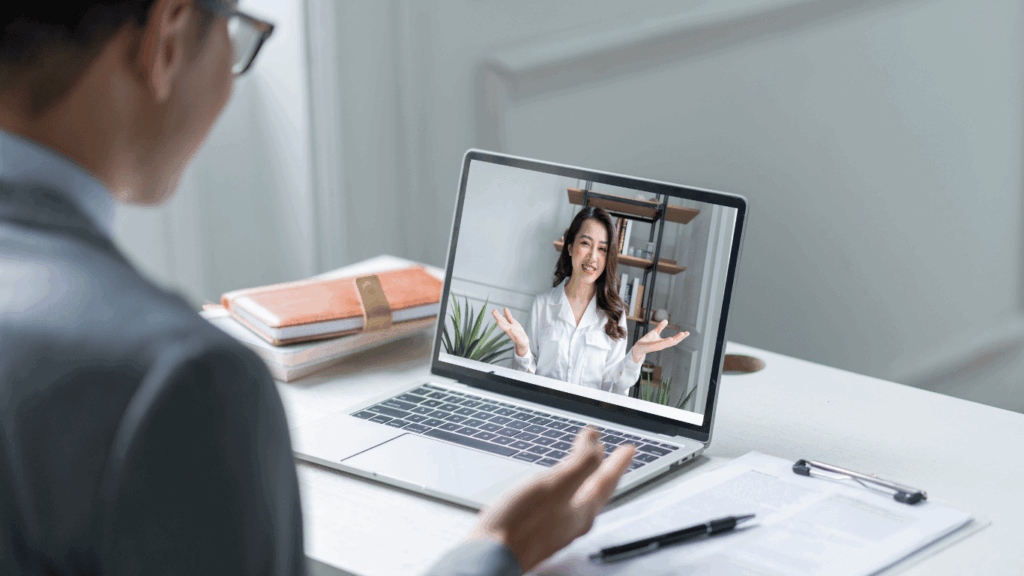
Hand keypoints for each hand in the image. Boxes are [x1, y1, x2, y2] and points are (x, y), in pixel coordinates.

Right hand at [468, 427, 634, 571]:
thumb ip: (580, 462)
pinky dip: (564, 489)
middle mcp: (571, 523)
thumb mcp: (556, 485)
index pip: (606, 482)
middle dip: (604, 472)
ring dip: (585, 479)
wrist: (489, 555)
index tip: (629, 449)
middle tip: (612, 457)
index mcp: (581, 512)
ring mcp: (553, 529)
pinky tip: (553, 489)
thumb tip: (596, 441)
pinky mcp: (535, 531)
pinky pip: (559, 505)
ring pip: (578, 499)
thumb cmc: (520, 523)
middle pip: (596, 492)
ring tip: (586, 468)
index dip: (618, 462)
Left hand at [491, 307, 529, 357]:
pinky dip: (507, 313)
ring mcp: (510, 325)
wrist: (522, 340)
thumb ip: (515, 333)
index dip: (501, 324)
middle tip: (493, 312)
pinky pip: (510, 317)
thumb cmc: (520, 340)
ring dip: (499, 315)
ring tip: (494, 310)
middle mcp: (508, 328)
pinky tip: (505, 308)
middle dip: (498, 317)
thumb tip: (511, 329)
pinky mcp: (513, 323)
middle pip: (502, 322)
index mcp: (510, 332)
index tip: (497, 321)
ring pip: (504, 319)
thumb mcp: (519, 338)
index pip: (505, 327)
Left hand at [631, 320, 688, 362]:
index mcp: (664, 342)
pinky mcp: (652, 346)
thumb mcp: (655, 332)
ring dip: (675, 339)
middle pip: (673, 342)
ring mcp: (658, 346)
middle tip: (687, 333)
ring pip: (668, 343)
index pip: (674, 340)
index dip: (681, 337)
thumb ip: (660, 327)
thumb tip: (666, 320)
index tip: (687, 333)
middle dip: (680, 338)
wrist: (638, 346)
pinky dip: (665, 342)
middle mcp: (662, 345)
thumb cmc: (647, 340)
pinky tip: (670, 338)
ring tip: (681, 334)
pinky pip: (660, 344)